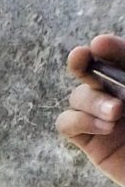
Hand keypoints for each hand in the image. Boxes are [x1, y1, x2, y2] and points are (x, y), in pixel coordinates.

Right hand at [59, 35, 124, 186]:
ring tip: (116, 114)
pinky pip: (67, 123)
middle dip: (82, 61)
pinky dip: (80, 121)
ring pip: (77, 96)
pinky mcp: (90, 142)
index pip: (119, 57)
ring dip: (92, 101)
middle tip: (81, 57)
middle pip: (90, 70)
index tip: (101, 44)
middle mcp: (119, 95)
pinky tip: (105, 127)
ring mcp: (102, 118)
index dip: (110, 49)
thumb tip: (101, 46)